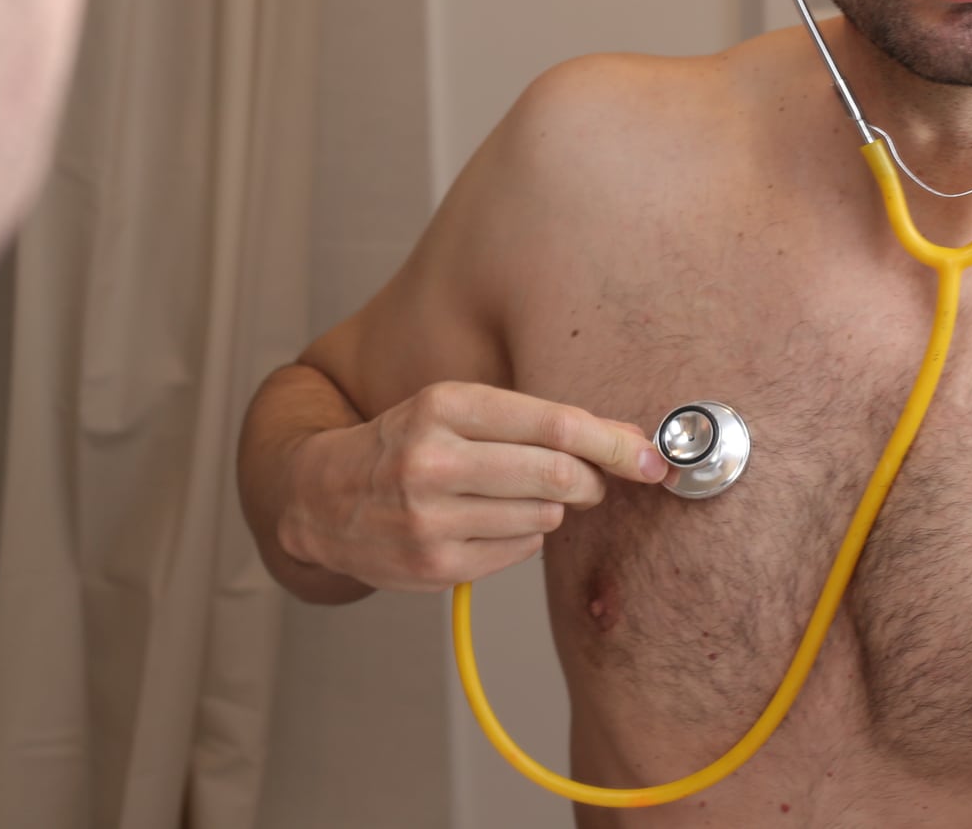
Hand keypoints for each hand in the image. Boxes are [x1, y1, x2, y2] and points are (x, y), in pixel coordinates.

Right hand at [280, 380, 669, 591]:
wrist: (319, 496)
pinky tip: (485, 523)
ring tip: (510, 496)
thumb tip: (624, 444)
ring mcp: (433, 519)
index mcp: (444, 406)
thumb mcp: (450, 409)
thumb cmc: (402, 444)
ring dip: (549, 508)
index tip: (652, 458)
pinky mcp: (435, 566)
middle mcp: (434, 460)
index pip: (556, 425)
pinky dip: (519, 537)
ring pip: (544, 516)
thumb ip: (530, 421)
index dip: (615, 443)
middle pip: (559, 475)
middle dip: (592, 481)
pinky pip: (518, 552)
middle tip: (593, 482)